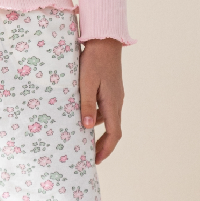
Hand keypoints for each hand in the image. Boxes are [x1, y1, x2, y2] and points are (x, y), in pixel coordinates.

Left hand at [79, 37, 123, 163]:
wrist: (105, 40)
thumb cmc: (94, 60)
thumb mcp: (86, 83)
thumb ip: (86, 105)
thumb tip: (86, 127)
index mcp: (113, 103)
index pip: (114, 133)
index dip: (106, 149)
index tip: (96, 160)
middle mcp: (117, 101)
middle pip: (113, 129)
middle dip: (103, 144)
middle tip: (90, 156)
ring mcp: (115, 94)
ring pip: (109, 118)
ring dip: (98, 131)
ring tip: (82, 137)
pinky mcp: (111, 88)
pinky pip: (105, 108)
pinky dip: (96, 117)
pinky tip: (83, 114)